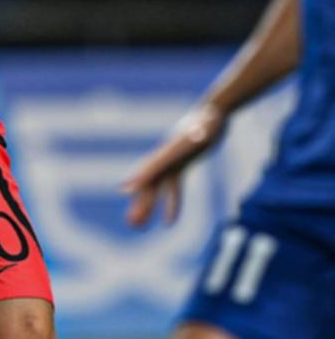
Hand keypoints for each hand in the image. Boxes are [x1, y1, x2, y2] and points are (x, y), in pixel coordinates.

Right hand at [122, 104, 226, 226]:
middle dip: (141, 202)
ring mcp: (171, 162)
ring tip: (137, 225)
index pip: (154, 166)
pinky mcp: (180, 165)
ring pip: (156, 188)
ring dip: (147, 206)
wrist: (212, 112)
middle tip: (131, 223)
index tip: (125, 190)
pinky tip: (169, 221)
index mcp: (170, 150)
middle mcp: (165, 158)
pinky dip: (170, 203)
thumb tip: (200, 135)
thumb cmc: (209, 121)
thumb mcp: (205, 129)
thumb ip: (200, 133)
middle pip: (150, 183)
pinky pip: (172, 188)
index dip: (141, 178)